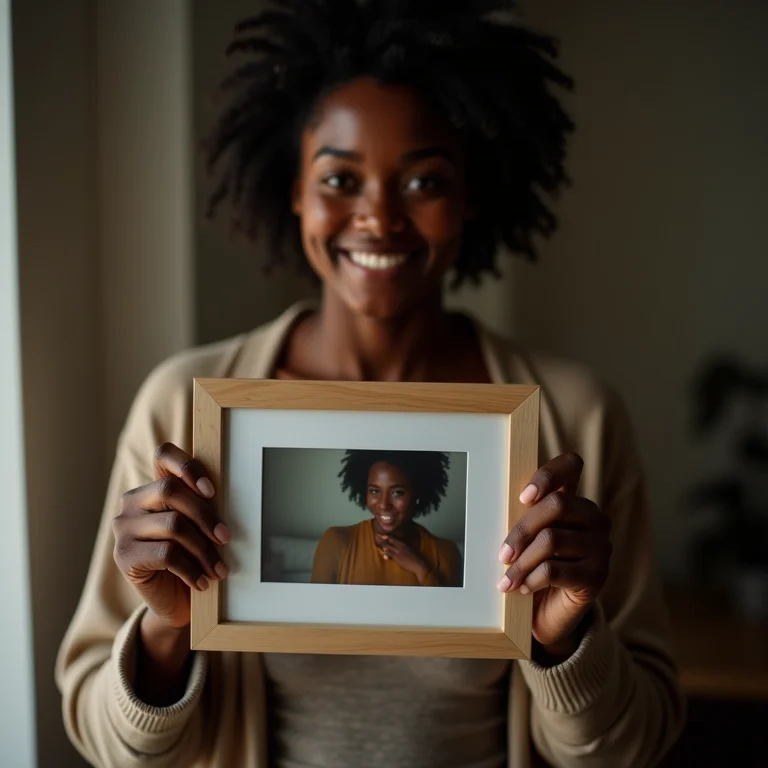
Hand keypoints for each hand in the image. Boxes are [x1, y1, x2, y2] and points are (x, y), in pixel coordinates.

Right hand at [112, 443, 230, 628]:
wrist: (174, 602)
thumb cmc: (192, 557)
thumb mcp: (199, 528)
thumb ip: (203, 506)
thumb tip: (233, 497)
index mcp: (154, 487)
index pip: (164, 455)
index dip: (188, 466)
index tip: (212, 490)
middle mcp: (133, 502)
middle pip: (171, 491)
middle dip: (205, 515)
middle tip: (226, 537)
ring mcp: (124, 528)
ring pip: (173, 525)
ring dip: (203, 549)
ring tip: (219, 569)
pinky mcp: (123, 556)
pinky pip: (166, 554)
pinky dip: (191, 569)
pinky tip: (202, 582)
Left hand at [374, 531, 431, 583]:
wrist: (418, 564)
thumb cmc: (415, 557)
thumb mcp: (409, 550)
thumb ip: (403, 548)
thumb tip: (398, 547)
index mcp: (404, 543)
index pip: (393, 537)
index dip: (386, 535)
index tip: (381, 534)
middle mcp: (400, 546)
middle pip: (389, 540)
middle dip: (382, 539)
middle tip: (377, 537)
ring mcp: (398, 551)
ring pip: (387, 546)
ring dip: (383, 547)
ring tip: (381, 547)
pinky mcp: (397, 557)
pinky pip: (389, 554)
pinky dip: (385, 553)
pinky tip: (385, 555)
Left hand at [497, 452, 611, 659]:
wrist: (548, 615)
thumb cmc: (533, 569)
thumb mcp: (527, 540)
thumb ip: (523, 518)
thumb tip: (494, 504)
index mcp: (574, 501)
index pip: (570, 466)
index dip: (548, 475)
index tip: (523, 497)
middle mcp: (594, 519)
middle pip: (556, 505)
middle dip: (522, 530)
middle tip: (502, 555)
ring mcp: (601, 546)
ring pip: (552, 540)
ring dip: (522, 562)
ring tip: (507, 579)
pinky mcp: (598, 576)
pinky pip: (555, 569)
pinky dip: (531, 579)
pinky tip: (522, 589)